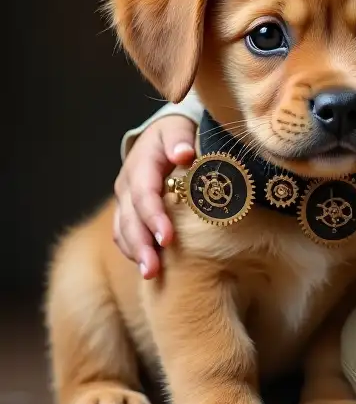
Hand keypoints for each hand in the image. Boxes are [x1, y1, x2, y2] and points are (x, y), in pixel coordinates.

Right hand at [112, 115, 196, 277]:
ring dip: (136, 253)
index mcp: (141, 164)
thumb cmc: (177, 134)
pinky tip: (148, 266)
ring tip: (151, 274)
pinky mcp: (127, 211)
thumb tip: (183, 154)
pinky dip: (134, 250)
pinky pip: (124, 234)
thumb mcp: (179, 129)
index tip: (168, 238)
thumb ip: (179, 139)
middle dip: (141, 244)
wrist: (162, 136)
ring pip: (123, 230)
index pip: (144, 194)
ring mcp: (124, 200)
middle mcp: (127, 185)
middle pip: (130, 219)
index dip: (154, 217)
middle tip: (154, 269)